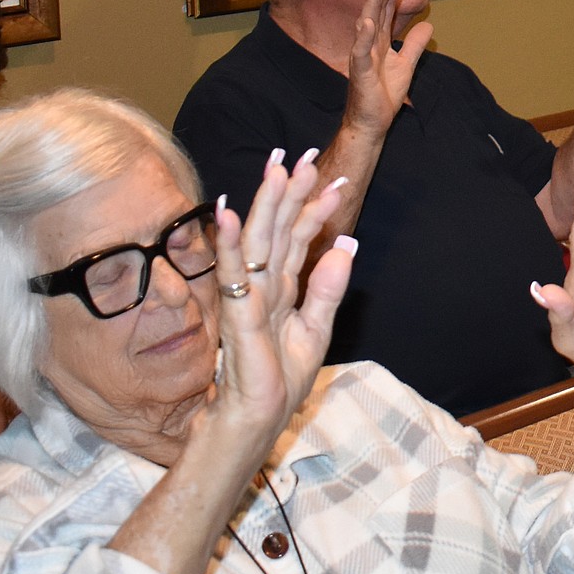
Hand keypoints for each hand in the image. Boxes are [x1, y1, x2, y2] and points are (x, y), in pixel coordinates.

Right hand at [210, 154, 353, 443]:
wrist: (256, 419)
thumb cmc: (278, 380)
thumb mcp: (315, 330)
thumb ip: (327, 288)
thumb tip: (347, 245)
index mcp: (282, 287)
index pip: (299, 238)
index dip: (315, 208)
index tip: (335, 179)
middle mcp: (263, 284)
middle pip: (276, 229)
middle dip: (289, 191)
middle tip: (301, 154)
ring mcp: (247, 296)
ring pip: (257, 241)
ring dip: (264, 204)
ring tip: (274, 168)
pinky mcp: (236, 314)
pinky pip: (233, 273)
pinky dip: (229, 243)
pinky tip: (226, 213)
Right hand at [345, 0, 432, 133]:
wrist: (371, 122)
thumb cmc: (383, 95)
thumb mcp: (406, 65)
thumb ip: (414, 44)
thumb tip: (428, 25)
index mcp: (379, 42)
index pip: (387, 12)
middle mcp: (369, 45)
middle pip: (377, 12)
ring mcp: (362, 57)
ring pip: (367, 25)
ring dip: (373, 5)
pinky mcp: (359, 72)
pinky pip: (360, 52)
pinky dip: (363, 37)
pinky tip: (367, 23)